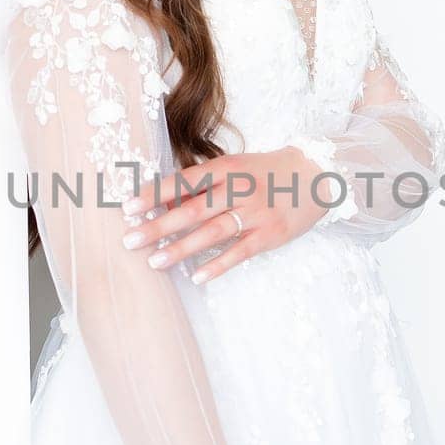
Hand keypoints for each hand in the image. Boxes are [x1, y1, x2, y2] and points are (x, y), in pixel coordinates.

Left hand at [119, 145, 332, 284]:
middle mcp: (239, 189)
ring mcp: (256, 213)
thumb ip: (203, 185)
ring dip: (181, 248)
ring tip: (154, 262)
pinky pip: (239, 252)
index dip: (154, 194)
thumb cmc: (266, 172)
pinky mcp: (270, 234)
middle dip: (158, 226)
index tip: (127, 207)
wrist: (316, 175)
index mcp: (227, 168)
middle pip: (193, 209)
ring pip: (212, 232)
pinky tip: (196, 277)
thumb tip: (163, 201)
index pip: (183, 181)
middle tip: (130, 240)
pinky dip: (217, 265)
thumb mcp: (235, 168)